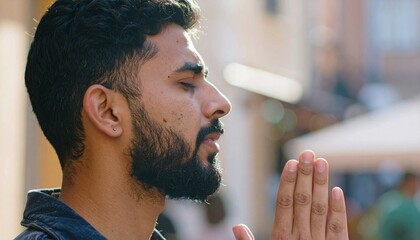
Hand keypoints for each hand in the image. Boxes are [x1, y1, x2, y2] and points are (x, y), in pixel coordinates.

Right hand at [232, 150, 348, 239]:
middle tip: (307, 153)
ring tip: (321, 162)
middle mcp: (300, 238)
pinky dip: (339, 209)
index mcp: (281, 239)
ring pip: (320, 209)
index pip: (284, 204)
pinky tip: (338, 190)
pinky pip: (338, 228)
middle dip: (304, 176)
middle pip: (302, 201)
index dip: (288, 182)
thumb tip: (235, 226)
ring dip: (321, 184)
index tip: (291, 163)